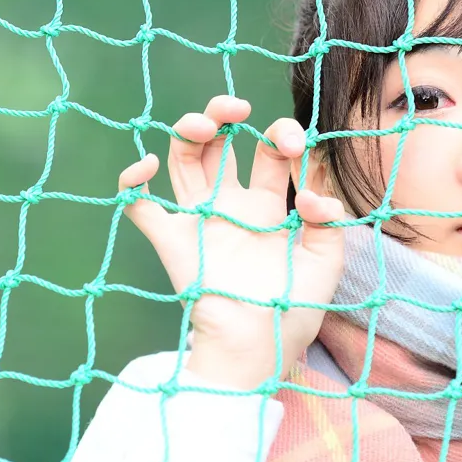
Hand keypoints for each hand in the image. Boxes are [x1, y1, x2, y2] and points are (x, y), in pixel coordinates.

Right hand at [118, 95, 345, 389]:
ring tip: (206, 123)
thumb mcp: (326, 264)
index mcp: (268, 208)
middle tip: (239, 108)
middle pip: (219, 143)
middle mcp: (231, 206)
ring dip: (188, 130)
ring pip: (182, 159)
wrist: (258, 352)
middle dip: (226, 114)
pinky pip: (139, 206)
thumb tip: (312, 195)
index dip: (281, 137)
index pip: (269, 152)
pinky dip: (131, 182)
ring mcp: (199, 221)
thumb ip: (330, 222)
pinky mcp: (172, 241)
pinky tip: (145, 167)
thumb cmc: (292, 314)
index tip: (295, 146)